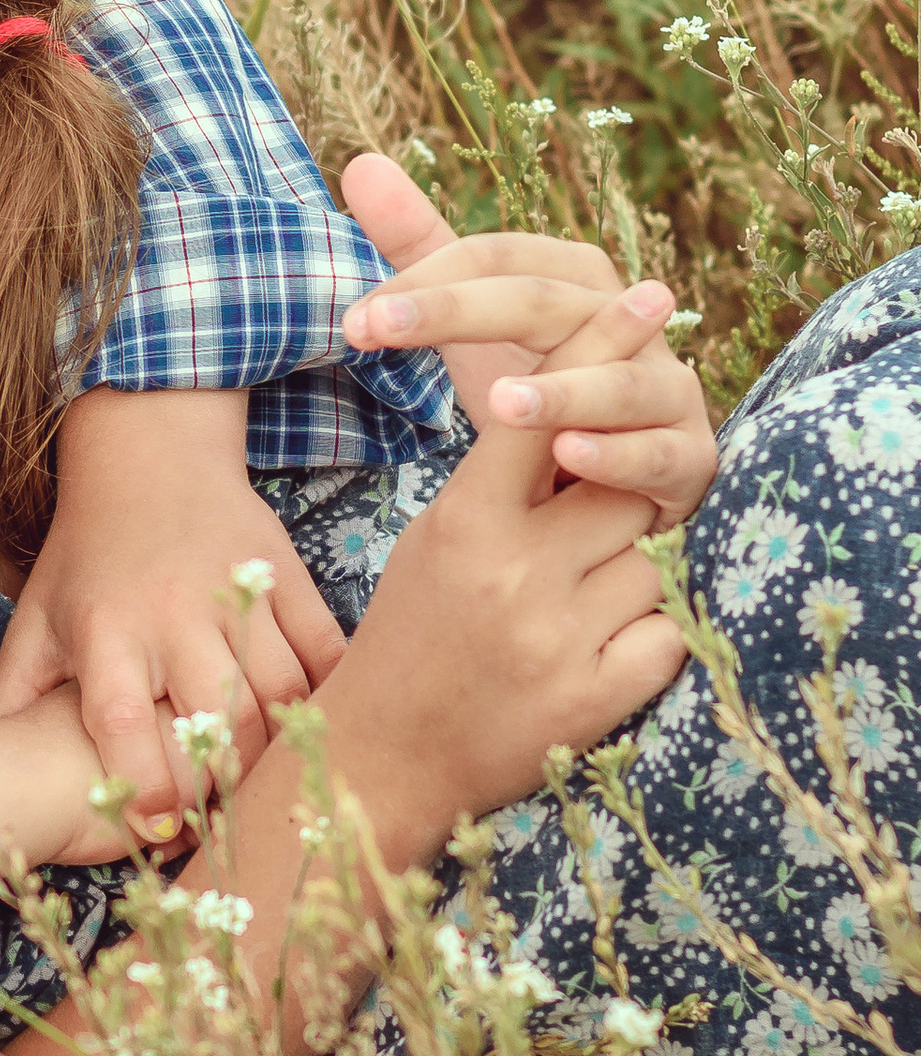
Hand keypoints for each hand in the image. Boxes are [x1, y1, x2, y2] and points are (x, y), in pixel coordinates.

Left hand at [0, 387, 346, 839]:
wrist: (149, 452)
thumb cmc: (87, 553)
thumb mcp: (37, 616)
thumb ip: (14, 693)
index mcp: (106, 629)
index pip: (126, 722)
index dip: (145, 784)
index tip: (158, 831)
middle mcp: (174, 612)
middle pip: (219, 718)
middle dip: (225, 779)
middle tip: (221, 815)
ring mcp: (239, 592)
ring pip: (279, 693)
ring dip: (277, 747)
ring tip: (263, 783)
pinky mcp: (288, 576)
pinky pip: (324, 651)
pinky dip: (328, 695)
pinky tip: (312, 727)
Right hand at [318, 287, 692, 856]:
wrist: (385, 759)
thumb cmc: (410, 634)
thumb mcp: (435, 537)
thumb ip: (503, 477)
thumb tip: (569, 400)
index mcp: (462, 525)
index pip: (540, 413)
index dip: (595, 347)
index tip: (646, 296)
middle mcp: (512, 576)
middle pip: (622, 486)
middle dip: (617, 499)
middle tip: (585, 531)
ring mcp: (559, 639)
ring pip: (652, 559)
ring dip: (629, 572)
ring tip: (569, 607)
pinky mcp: (598, 697)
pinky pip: (669, 631)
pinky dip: (647, 634)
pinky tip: (594, 650)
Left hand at [339, 151, 715, 525]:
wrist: (635, 465)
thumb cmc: (551, 379)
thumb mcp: (482, 319)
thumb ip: (427, 248)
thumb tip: (359, 163)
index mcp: (576, 278)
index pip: (495, 261)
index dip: (424, 284)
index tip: (353, 320)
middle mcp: (630, 321)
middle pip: (544, 303)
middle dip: (458, 313)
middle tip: (379, 330)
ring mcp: (666, 388)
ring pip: (616, 382)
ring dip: (561, 391)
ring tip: (501, 403)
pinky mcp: (689, 455)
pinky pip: (657, 454)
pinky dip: (617, 456)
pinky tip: (571, 457)